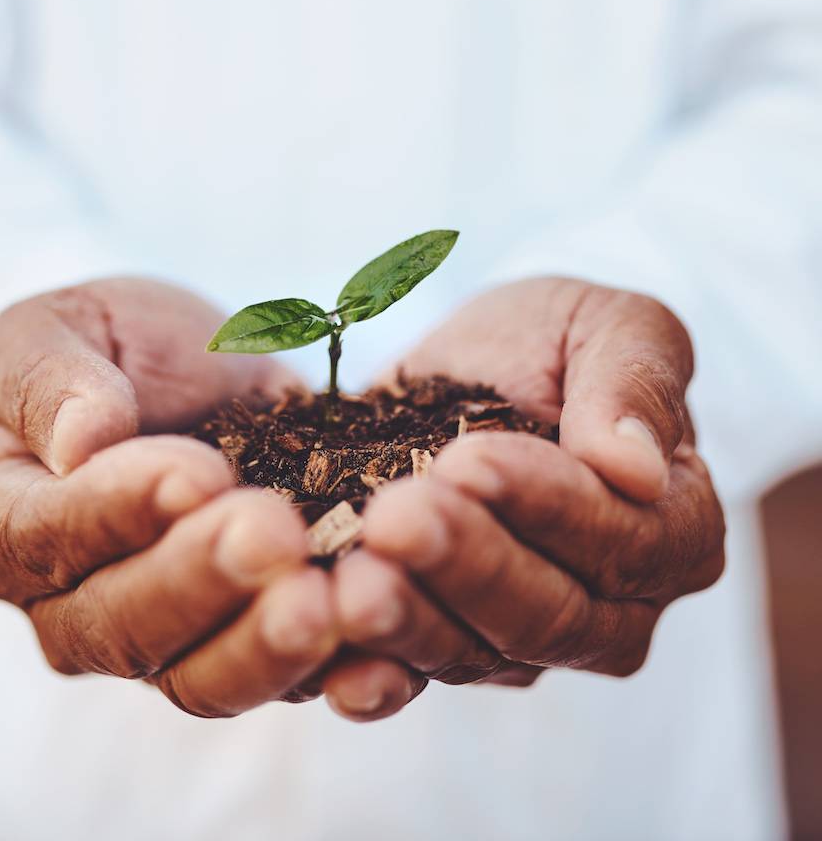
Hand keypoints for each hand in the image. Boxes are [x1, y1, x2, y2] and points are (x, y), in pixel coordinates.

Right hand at [0, 277, 339, 717]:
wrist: (212, 367)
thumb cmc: (121, 344)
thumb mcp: (66, 325)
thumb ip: (47, 377)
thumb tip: (78, 444)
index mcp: (10, 525)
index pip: (43, 539)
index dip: (116, 512)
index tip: (195, 471)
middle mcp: (75, 604)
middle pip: (122, 627)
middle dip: (202, 581)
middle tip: (273, 534)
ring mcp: (166, 636)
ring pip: (201, 678)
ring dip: (265, 647)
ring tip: (327, 600)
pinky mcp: (247, 638)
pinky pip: (281, 677)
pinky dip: (330, 667)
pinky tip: (370, 630)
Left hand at [324, 277, 725, 719]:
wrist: (469, 363)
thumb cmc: (555, 339)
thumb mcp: (610, 326)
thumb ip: (636, 384)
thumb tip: (639, 470)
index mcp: (670, 531)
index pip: (622, 539)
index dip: (546, 505)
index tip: (471, 458)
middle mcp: (607, 606)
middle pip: (545, 612)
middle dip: (466, 563)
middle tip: (398, 518)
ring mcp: (519, 637)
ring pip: (473, 651)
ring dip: (411, 620)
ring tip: (355, 585)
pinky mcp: (441, 641)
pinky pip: (411, 674)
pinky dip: (373, 676)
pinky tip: (333, 669)